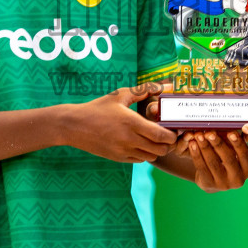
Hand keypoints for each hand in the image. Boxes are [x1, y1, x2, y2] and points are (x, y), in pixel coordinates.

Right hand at [62, 84, 176, 163]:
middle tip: (166, 135)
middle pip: (160, 149)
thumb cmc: (98, 108)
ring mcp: (123, 151)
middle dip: (167, 144)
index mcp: (132, 123)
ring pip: (151, 157)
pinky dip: (144, 154)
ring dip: (156, 150)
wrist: (74, 126)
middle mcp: (129, 139)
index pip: (161, 135)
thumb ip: (141, 90)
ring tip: (153, 139)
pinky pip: (139, 160)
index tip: (172, 129)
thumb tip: (160, 86)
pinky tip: (139, 143)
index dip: (171, 135)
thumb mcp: (119, 95)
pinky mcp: (118, 158)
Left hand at [180, 130, 247, 191]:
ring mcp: (223, 184)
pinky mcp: (209, 185)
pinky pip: (201, 167)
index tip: (231, 133)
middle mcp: (238, 179)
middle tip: (210, 133)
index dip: (238, 143)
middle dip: (218, 144)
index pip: (245, 154)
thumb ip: (233, 143)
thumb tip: (227, 126)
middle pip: (228, 158)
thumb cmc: (226, 160)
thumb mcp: (233, 153)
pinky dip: (196, 154)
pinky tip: (193, 144)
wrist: (213, 179)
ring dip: (204, 147)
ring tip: (198, 135)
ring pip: (213, 162)